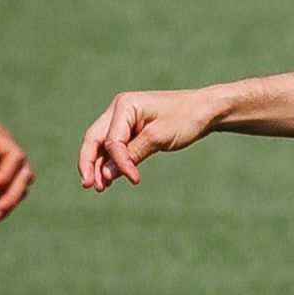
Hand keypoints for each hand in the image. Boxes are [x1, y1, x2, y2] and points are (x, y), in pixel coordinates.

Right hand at [77, 88, 226, 191]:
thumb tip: (106, 174)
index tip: (134, 179)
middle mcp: (119, 110)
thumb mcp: (159, 137)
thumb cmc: (185, 118)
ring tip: (99, 188)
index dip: (118, 163)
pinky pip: (114, 147)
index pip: (111, 140)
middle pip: (94, 139)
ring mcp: (123, 119)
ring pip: (101, 145)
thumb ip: (132, 154)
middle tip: (88, 186)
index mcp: (124, 105)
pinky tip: (109, 179)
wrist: (206, 110)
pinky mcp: (130, 129)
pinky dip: (111, 162)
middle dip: (89, 163)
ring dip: (98, 165)